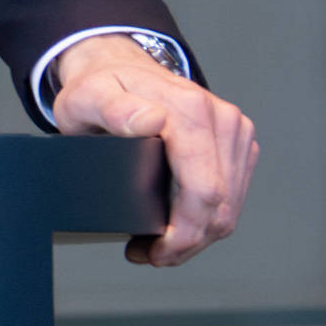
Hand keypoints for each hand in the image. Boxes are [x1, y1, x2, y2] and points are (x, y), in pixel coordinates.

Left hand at [44, 40, 259, 267]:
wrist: (118, 68)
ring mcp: (234, 130)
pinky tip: (176, 228)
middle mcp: (221, 119)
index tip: (154, 252)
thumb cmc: (99, 88)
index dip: (183, 233)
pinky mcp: (237, 142)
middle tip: (149, 256)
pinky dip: (207, 219)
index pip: (204, 191)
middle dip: (188, 242)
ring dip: (198, 236)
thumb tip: (151, 121)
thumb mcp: (88, 98)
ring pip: (230, 206)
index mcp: (190, 111)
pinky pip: (233, 195)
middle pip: (221, 205)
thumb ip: (113, 109)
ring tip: (157, 248)